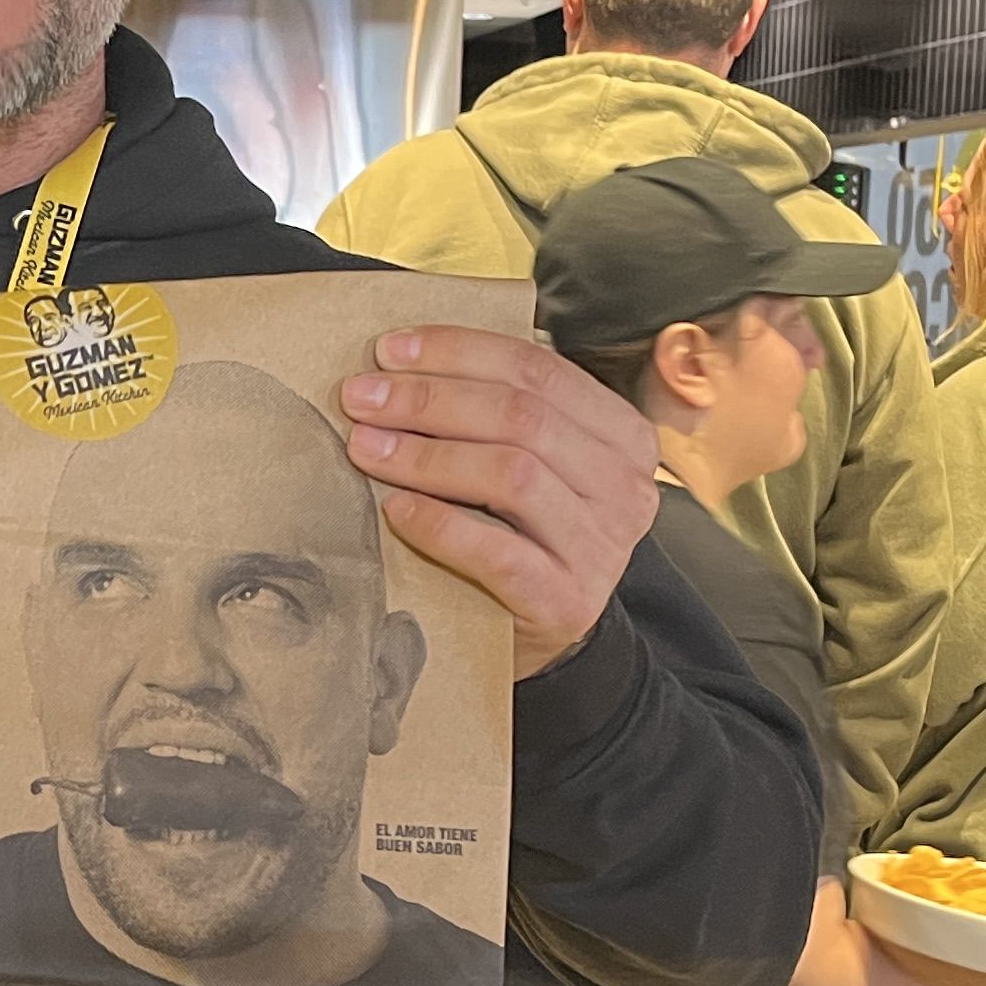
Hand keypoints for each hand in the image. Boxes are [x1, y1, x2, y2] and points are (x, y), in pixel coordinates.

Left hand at [341, 327, 661, 677]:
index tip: (389, 351)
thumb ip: (495, 412)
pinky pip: (497, 551)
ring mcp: (602, 548)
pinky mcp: (566, 602)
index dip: (458, 352)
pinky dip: (440, 524)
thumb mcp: (530, 461)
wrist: (543, 635)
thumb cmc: (521, 535)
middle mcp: (624, 488)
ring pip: (512, 474)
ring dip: (426, 455)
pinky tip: (395, 508)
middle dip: (429, 399)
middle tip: (361, 398)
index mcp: (620, 435)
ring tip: (366, 447)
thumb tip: (399, 361)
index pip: (538, 370)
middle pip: (521, 416)